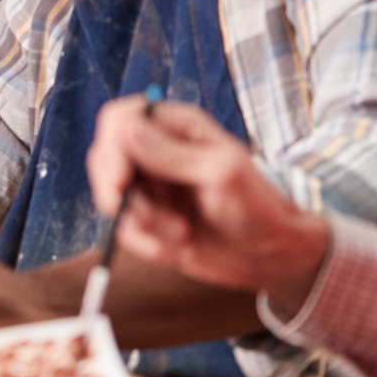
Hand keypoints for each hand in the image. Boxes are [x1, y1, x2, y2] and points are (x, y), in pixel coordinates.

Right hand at [86, 97, 330, 313]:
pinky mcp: (147, 218)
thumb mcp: (220, 174)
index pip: (121, 119)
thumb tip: (126, 128)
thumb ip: (171, 153)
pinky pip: (123, 228)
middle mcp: (156, 151)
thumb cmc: (258, 207)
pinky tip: (177, 247)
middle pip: (105, 157)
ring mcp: (149, 185)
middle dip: (121, 194)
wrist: (271, 257)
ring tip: (179, 234)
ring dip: (140, 223)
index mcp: (176, 126)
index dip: (112, 147)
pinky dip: (145, 243)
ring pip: (111, 196)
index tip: (121, 182)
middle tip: (150, 219)